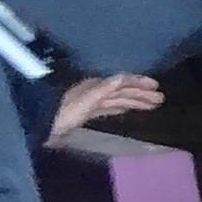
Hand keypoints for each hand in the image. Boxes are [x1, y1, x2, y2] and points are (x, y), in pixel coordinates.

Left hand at [48, 71, 162, 139]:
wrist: (41, 125)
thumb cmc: (62, 114)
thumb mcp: (85, 102)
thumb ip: (103, 89)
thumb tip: (122, 76)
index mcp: (96, 86)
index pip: (122, 81)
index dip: (139, 83)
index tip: (156, 86)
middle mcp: (95, 91)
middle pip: (122, 90)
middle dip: (141, 93)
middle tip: (160, 99)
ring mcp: (91, 102)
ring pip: (118, 99)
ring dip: (134, 101)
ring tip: (151, 105)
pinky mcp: (87, 113)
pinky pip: (110, 107)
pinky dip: (121, 107)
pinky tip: (127, 109)